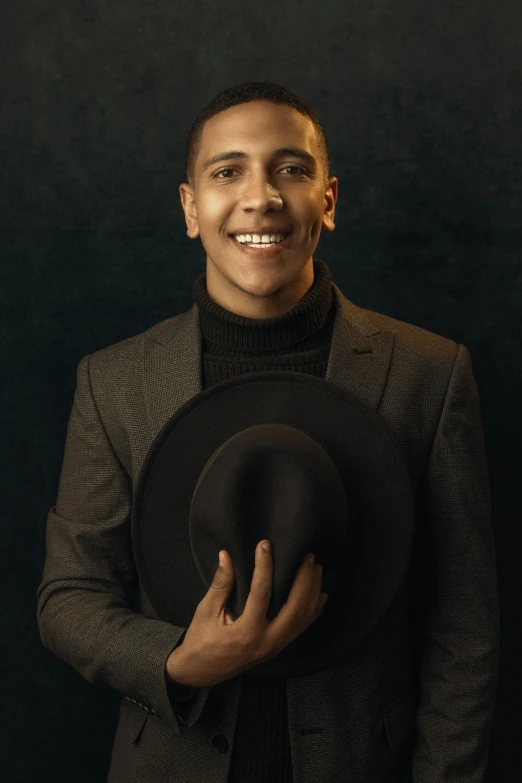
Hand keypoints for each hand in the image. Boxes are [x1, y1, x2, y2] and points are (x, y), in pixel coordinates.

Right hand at [166, 540, 327, 687]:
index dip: (264, 566)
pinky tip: (320, 594)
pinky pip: (301, 628)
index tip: (265, 545)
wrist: (201, 671)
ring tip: (316, 568)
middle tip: (307, 556)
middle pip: (295, 607)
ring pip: (303, 618)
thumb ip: (221, 584)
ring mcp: (276, 647)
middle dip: (304, 579)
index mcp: (247, 632)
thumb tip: (227, 555)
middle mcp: (267, 641)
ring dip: (312, 592)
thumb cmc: (201, 640)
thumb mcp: (206, 611)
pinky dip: (313, 610)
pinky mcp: (279, 648)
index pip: (262, 593)